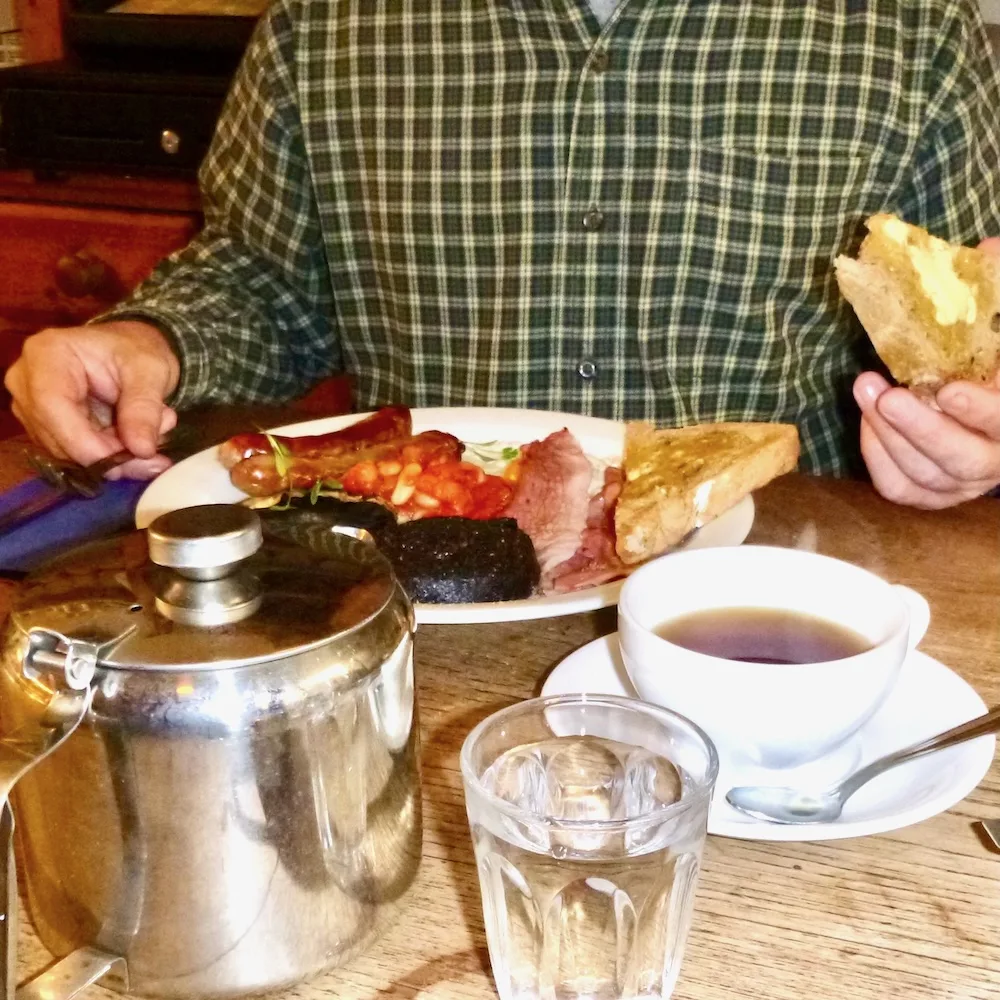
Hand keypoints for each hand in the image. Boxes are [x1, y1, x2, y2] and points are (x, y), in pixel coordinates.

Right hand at [5, 320, 180, 479]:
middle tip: (154, 453)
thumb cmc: (137, 349)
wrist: (132, 352)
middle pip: (56, 436)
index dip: (85, 441)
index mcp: (46, 353)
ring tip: (150, 438)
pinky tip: (135, 442)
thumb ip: (144, 407)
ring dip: (112, 457)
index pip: (51, 405)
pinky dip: (108, 457)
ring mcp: (31, 407)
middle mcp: (27, 382)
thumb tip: (141, 449)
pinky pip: (73, 455)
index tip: (126, 458)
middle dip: (107, 454)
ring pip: (66, 452)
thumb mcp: (151, 370)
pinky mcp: (45, 427)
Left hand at [853, 235, 999, 506]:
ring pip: (924, 473)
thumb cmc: (991, 365)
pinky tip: (868, 419)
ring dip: (889, 434)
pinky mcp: (930, 494)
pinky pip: (898, 486)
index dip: (982, 410)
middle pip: (962, 459)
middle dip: (920, 428)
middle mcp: (996, 458)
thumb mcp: (997, 333)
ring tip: (865, 390)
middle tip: (885, 394)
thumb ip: (995, 295)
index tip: (948, 390)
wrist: (985, 414)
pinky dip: (877, 455)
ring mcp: (962, 482)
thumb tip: (987, 246)